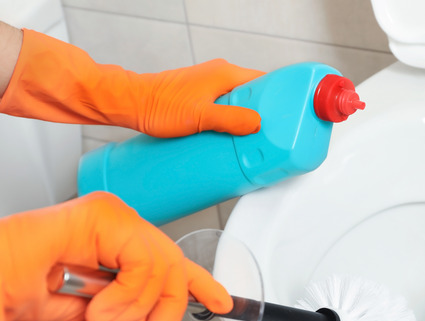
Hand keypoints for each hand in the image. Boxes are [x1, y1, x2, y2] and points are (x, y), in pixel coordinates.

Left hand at [0, 29, 263, 136]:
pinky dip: (236, 122)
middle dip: (269, 114)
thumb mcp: (200, 117)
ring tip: (258, 142)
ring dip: (251, 121)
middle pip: (258, 94)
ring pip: (242, 103)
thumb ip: (231, 120)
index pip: (267, 80)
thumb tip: (258, 125)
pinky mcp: (202, 100)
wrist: (130, 103)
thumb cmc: (159, 105)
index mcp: (227, 74)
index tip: (294, 113)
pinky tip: (235, 139)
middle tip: (277, 136)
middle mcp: (221, 77)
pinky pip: (228, 109)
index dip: (284, 96)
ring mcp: (211, 88)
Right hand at [0, 191, 232, 320]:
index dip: (200, 282)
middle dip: (170, 307)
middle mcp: (119, 221)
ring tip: (102, 319)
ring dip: (134, 308)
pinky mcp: (103, 215)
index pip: (171, 256)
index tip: (221, 302)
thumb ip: (129, 311)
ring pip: (161, 266)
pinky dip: (125, 294)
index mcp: (116, 240)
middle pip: (173, 264)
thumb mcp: (95, 308)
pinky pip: (141, 263)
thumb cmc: (24, 287)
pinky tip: (97, 305)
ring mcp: (112, 214)